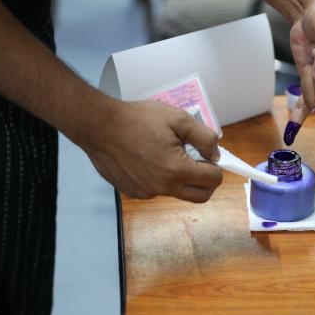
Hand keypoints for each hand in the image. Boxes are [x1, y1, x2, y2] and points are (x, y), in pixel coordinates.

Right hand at [82, 100, 222, 201]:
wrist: (99, 126)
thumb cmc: (137, 119)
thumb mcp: (178, 118)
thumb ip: (204, 137)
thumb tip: (216, 154)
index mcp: (176, 170)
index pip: (213, 180)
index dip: (216, 166)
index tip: (208, 155)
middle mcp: (162, 188)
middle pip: (200, 196)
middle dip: (206, 181)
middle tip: (198, 161)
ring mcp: (146, 193)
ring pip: (177, 193)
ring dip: (182, 179)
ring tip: (169, 154)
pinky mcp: (133, 192)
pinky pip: (157, 190)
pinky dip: (161, 179)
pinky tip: (149, 159)